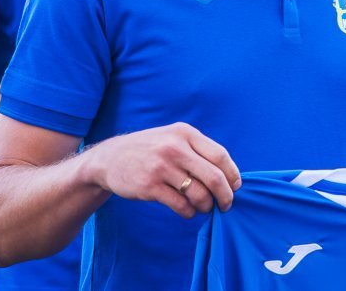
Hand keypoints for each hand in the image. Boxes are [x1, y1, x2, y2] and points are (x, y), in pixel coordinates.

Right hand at [89, 122, 240, 218]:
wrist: (110, 159)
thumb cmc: (149, 150)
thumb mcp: (172, 137)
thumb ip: (197, 150)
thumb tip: (228, 175)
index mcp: (185, 133)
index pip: (220, 155)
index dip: (232, 174)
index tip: (235, 187)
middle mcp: (174, 148)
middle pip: (214, 177)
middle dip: (225, 196)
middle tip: (226, 205)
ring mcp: (161, 167)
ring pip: (199, 194)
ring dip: (206, 206)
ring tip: (204, 207)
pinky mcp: (150, 186)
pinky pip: (181, 205)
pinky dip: (189, 212)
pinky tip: (188, 211)